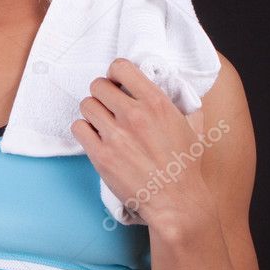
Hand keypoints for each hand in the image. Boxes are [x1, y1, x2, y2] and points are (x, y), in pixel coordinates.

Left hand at [70, 58, 212, 225]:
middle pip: (97, 85)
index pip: (120, 67)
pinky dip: (84, 131)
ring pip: (86, 105)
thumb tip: (167, 80)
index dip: (115, 74)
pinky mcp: (101, 155)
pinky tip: (96, 138)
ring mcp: (115, 135)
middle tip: (109, 107)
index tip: (118, 84)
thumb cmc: (186, 165)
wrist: (177, 202)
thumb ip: (179, 99)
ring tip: (104, 124)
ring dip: (93, 113)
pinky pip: (78, 127)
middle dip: (102, 94)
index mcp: (156, 103)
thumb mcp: (192, 125)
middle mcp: (134, 115)